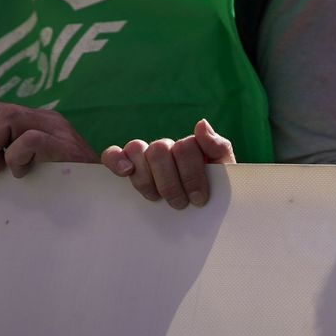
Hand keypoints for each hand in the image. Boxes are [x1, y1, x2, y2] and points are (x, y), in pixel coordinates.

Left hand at [0, 103, 96, 184]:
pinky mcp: (66, 145)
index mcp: (25, 122)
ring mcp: (55, 128)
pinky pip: (30, 139)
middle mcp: (39, 118)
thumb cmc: (56, 189)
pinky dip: (16, 157)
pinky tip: (21, 174)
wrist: (101, 198)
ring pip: (6, 116)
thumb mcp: (15, 174)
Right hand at [101, 118, 234, 209]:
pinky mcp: (123, 166)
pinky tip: (126, 172)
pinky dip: (116, 159)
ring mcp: (144, 156)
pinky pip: (113, 153)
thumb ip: (218, 147)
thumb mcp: (222, 172)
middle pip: (160, 150)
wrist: (199, 212)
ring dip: (146, 178)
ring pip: (137, 150)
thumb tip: (200, 123)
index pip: (185, 147)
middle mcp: (166, 148)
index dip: (192, 175)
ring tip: (156, 198)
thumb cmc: (211, 193)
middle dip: (170, 182)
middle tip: (179, 204)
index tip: (198, 199)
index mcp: (190, 146)